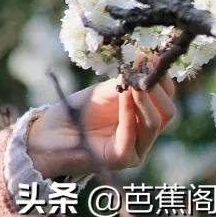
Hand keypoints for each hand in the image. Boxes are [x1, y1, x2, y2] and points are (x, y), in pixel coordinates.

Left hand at [25, 69, 176, 178]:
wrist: (49, 134)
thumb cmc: (74, 112)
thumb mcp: (101, 92)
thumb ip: (122, 83)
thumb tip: (142, 62)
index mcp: (142, 118)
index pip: (165, 99)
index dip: (162, 79)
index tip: (153, 57)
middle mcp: (143, 135)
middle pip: (166, 112)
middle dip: (157, 88)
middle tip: (146, 68)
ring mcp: (135, 149)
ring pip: (154, 123)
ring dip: (146, 99)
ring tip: (136, 80)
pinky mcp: (122, 158)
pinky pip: (131, 135)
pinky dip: (128, 112)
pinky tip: (125, 94)